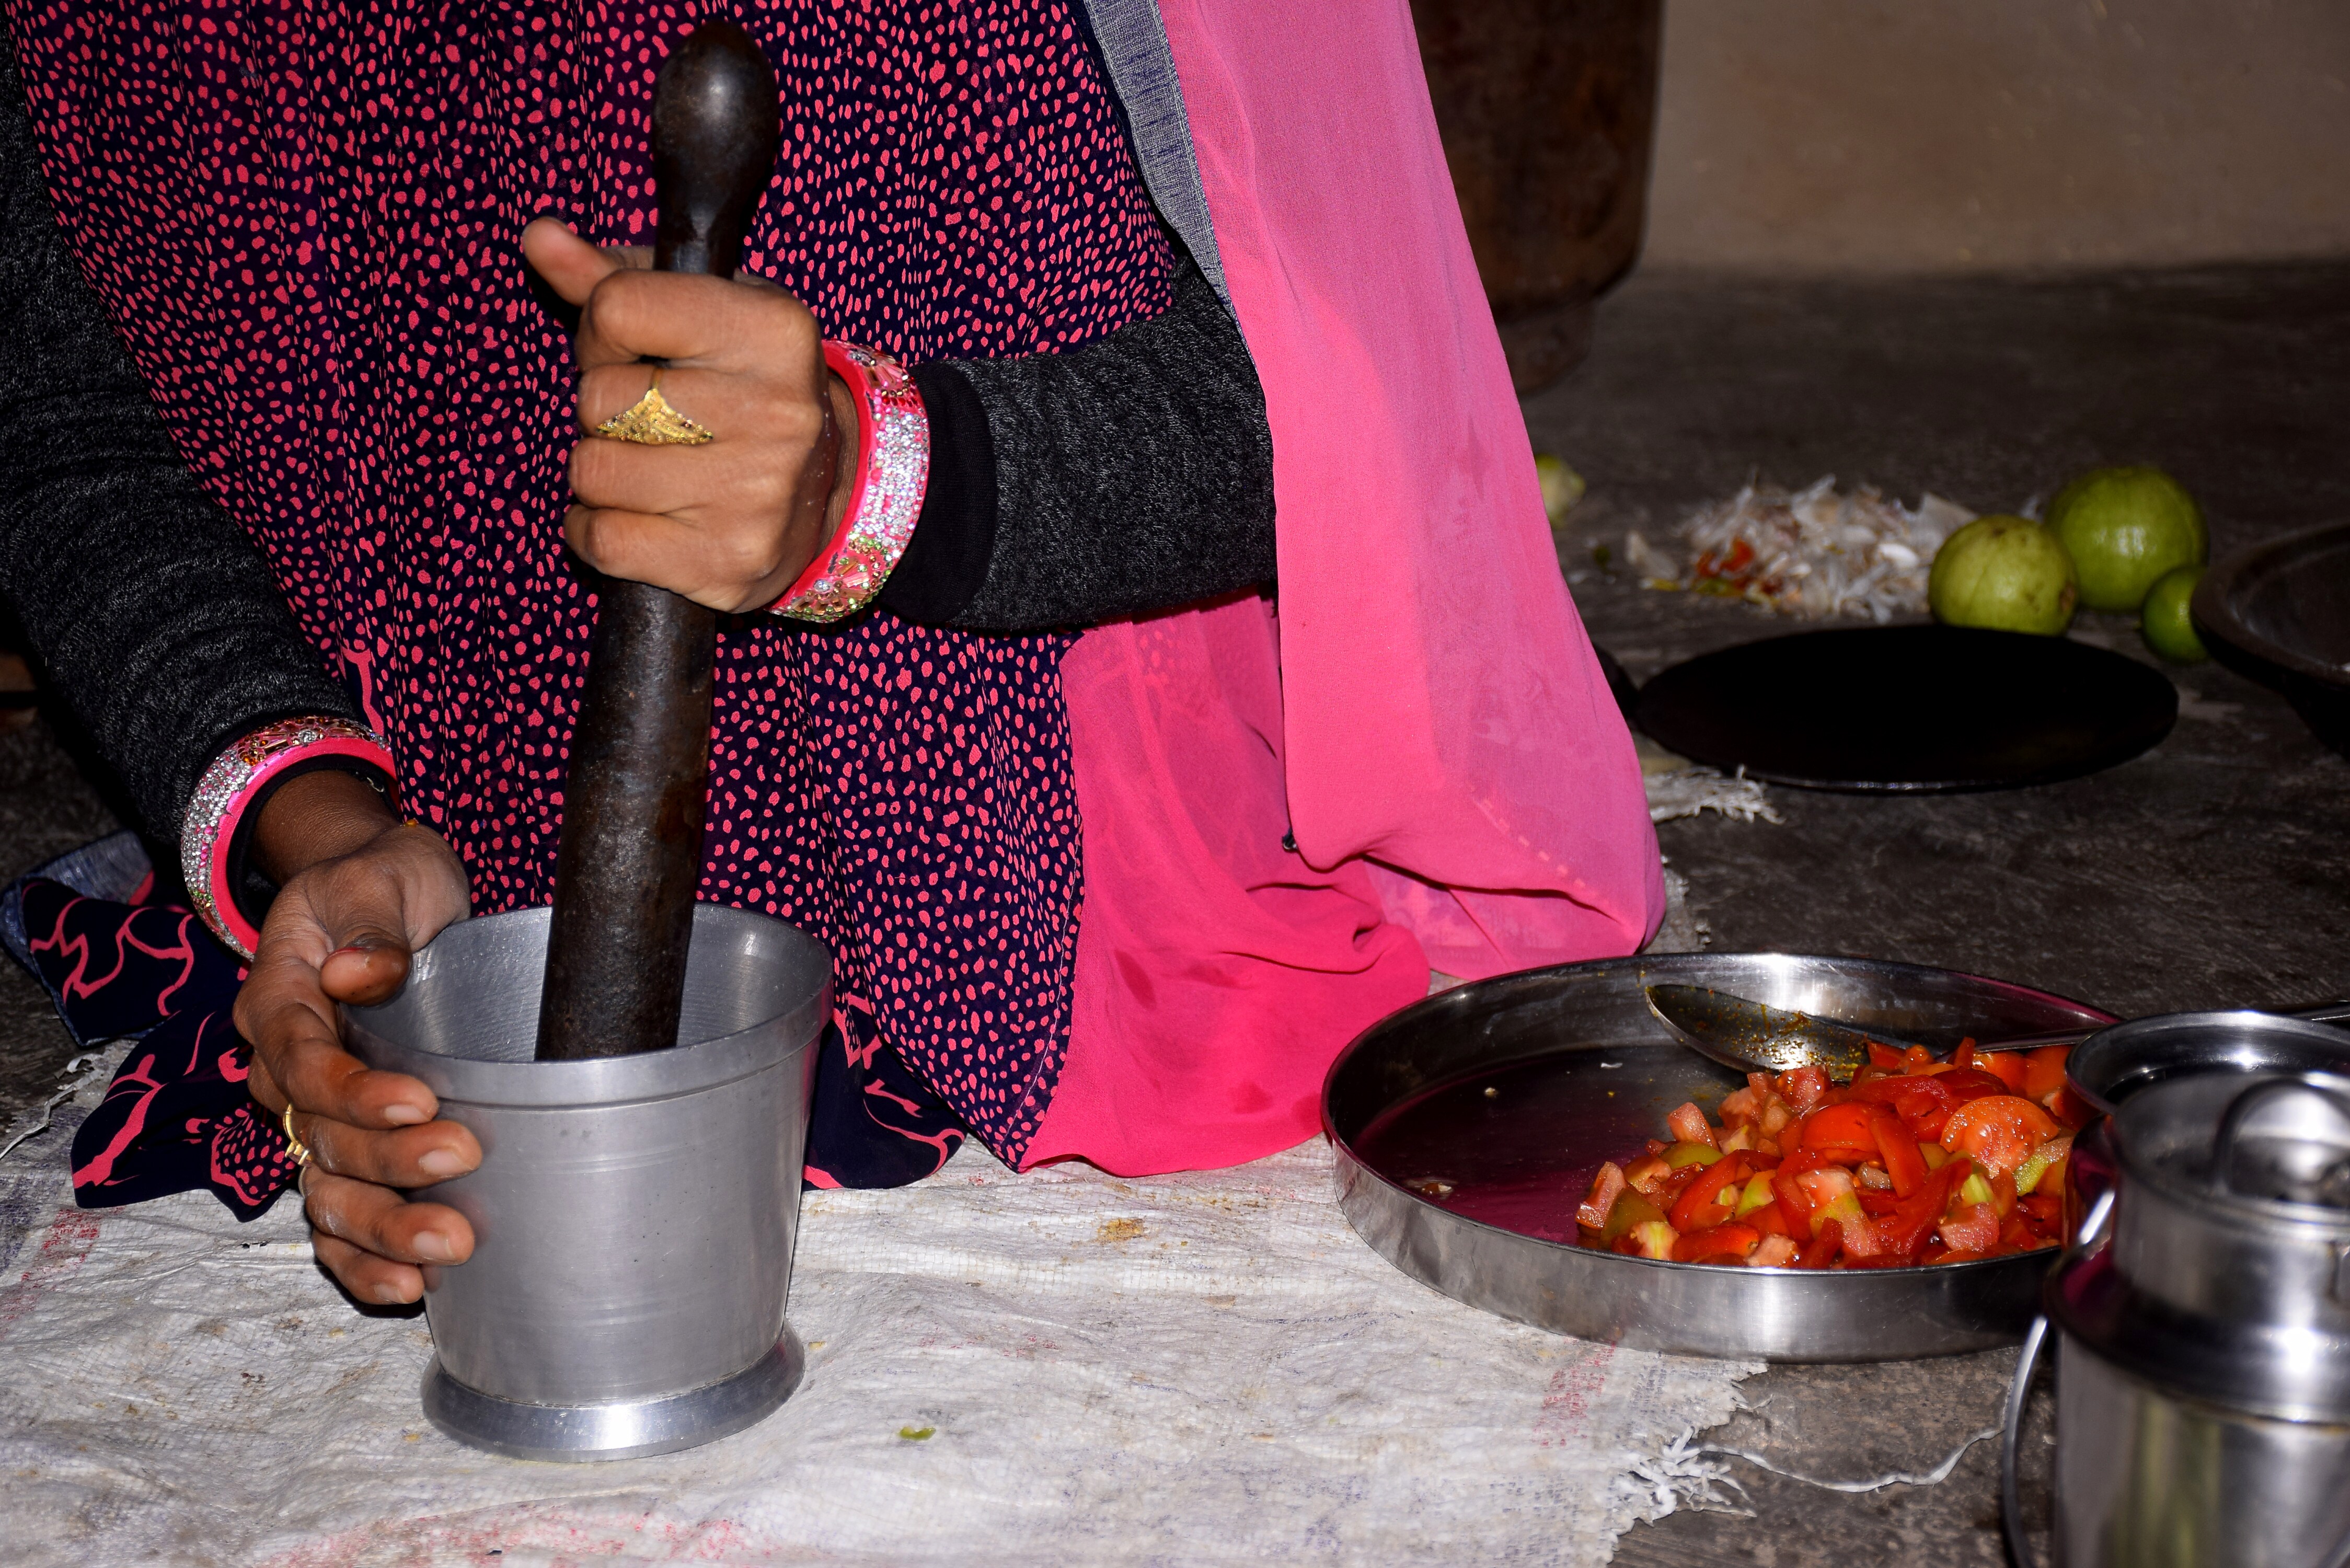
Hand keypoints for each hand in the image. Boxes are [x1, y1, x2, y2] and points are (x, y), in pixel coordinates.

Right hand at [233, 770, 474, 1304]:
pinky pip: (336, 1218)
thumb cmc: (382, 883)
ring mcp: (311, 1115)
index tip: (421, 1098)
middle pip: (318, 1135)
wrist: (386, 891)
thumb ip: (369, 924)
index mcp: (279, 1000)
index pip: (301, 1057)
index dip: (352, 1088)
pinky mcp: (348, 1142)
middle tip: (459, 1159)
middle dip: (387, 1161)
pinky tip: (410, 1288)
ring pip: (327, 1188)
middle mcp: (283, 1067)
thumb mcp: (377, 879)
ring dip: (384, 1225)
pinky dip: (364, 1259)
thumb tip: (359, 971)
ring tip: (450, 1246)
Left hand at [520, 218, 859, 612]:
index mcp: (772, 332)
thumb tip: (538, 235)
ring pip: (594, 472)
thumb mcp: (701, 315)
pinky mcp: (728, 563)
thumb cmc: (744, 390)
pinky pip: (603, 540)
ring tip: (647, 468)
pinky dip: (596, 531)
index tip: (631, 354)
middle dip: (601, 410)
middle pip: (599, 398)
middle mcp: (776, 414)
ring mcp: (755, 496)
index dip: (601, 334)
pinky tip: (636, 517)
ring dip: (599, 473)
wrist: (829, 497)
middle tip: (646, 420)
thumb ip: (614, 277)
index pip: (618, 308)